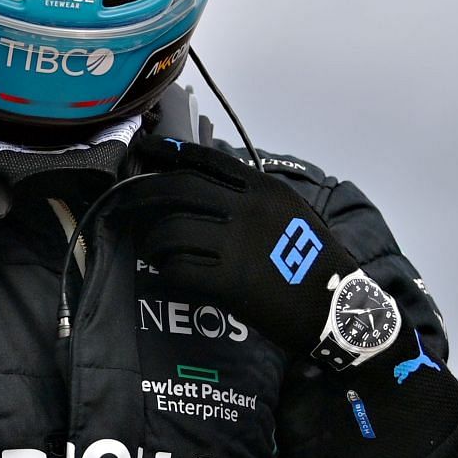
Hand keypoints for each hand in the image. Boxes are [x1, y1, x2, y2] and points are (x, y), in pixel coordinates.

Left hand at [115, 139, 355, 356]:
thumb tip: (205, 187)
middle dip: (141, 193)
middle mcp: (248, 209)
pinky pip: (179, 269)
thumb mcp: (289, 213)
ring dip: (152, 240)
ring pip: (171, 230)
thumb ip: (252, 197)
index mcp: (263, 189)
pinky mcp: (230, 282)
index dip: (170, 153)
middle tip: (120, 201)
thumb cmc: (314, 262)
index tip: (144, 149)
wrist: (337, 308)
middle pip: (178, 189)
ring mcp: (238, 245)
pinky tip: (166, 273)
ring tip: (151, 248)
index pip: (207, 160)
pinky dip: (165, 270)